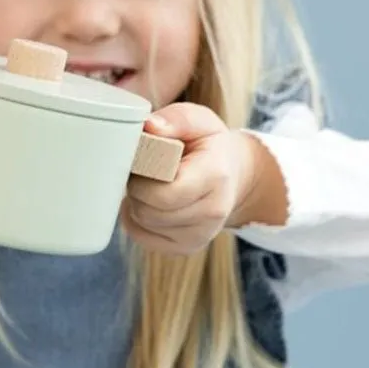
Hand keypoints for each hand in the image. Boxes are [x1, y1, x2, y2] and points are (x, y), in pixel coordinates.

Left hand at [121, 102, 269, 254]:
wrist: (233, 175)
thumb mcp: (198, 121)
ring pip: (143, 224)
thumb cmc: (209, 144)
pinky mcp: (186, 247)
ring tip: (148, 182)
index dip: (142, 176)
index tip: (143, 159)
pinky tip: (147, 201)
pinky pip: (142, 237)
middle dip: (136, 188)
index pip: (165, 192)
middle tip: (141, 170)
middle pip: (149, 210)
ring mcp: (199, 235)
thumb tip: (150, 127)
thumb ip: (175, 119)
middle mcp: (212, 213)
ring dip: (135, 202)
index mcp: (215, 177)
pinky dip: (136, 219)